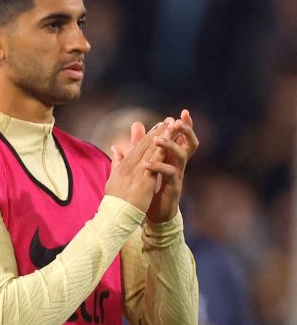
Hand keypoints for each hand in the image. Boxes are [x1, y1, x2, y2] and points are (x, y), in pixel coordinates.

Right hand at [105, 120, 168, 212]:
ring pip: (150, 149)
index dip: (147, 136)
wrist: (115, 215)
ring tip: (172, 125)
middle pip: (144, 145)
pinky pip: (154, 161)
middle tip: (167, 120)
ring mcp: (136, 172)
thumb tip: (115, 148)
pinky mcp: (144, 179)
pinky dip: (162, 149)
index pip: (136, 148)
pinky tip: (170, 141)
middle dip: (157, 132)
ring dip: (162, 136)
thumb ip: (115, 163)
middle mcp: (129, 166)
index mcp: (122, 167)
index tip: (157, 127)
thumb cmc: (114, 201)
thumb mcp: (112, 179)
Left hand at [143, 109, 198, 223]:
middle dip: (186, 132)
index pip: (181, 138)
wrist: (151, 212)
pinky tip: (147, 164)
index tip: (184, 112)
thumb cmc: (150, 186)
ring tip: (159, 140)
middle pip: (189, 144)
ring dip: (170, 147)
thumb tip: (136, 124)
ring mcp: (177, 175)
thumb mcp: (144, 160)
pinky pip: (169, 174)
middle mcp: (178, 164)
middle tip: (178, 121)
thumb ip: (140, 143)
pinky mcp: (173, 187)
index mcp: (171, 157)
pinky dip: (158, 167)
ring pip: (181, 157)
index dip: (185, 126)